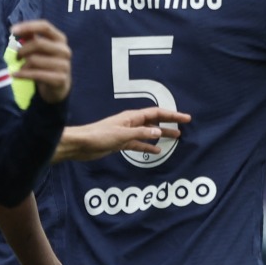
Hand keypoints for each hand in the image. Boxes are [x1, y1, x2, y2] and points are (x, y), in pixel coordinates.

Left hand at [9, 20, 70, 103]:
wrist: (58, 87)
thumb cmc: (46, 64)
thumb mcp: (40, 50)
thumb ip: (30, 38)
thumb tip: (15, 29)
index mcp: (60, 39)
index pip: (45, 26)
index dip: (28, 26)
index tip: (12, 30)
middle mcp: (64, 50)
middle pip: (38, 43)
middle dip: (22, 50)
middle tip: (16, 57)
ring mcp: (64, 65)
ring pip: (34, 60)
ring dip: (22, 65)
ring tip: (20, 68)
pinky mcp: (60, 79)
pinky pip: (36, 74)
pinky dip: (22, 74)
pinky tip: (15, 75)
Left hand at [58, 106, 191, 162]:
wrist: (80, 144)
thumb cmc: (98, 136)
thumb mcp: (122, 135)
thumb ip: (141, 134)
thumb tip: (159, 133)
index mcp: (131, 117)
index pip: (156, 113)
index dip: (171, 115)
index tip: (185, 118)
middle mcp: (130, 123)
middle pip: (154, 122)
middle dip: (169, 123)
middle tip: (184, 127)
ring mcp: (126, 133)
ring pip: (148, 133)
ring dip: (161, 135)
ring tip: (175, 138)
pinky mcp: (120, 143)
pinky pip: (139, 144)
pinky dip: (148, 146)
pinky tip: (157, 151)